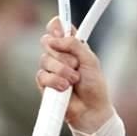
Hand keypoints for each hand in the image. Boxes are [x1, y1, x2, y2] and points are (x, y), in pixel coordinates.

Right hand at [36, 16, 113, 132]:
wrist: (91, 109)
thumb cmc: (94, 86)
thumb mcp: (90, 61)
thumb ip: (75, 46)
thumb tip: (55, 38)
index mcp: (72, 47)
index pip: (58, 29)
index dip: (56, 26)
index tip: (59, 28)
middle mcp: (59, 55)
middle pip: (48, 42)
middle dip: (63, 54)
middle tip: (76, 64)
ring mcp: (51, 69)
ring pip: (45, 59)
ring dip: (62, 70)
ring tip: (74, 80)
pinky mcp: (44, 83)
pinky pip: (42, 75)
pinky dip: (55, 81)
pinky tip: (65, 88)